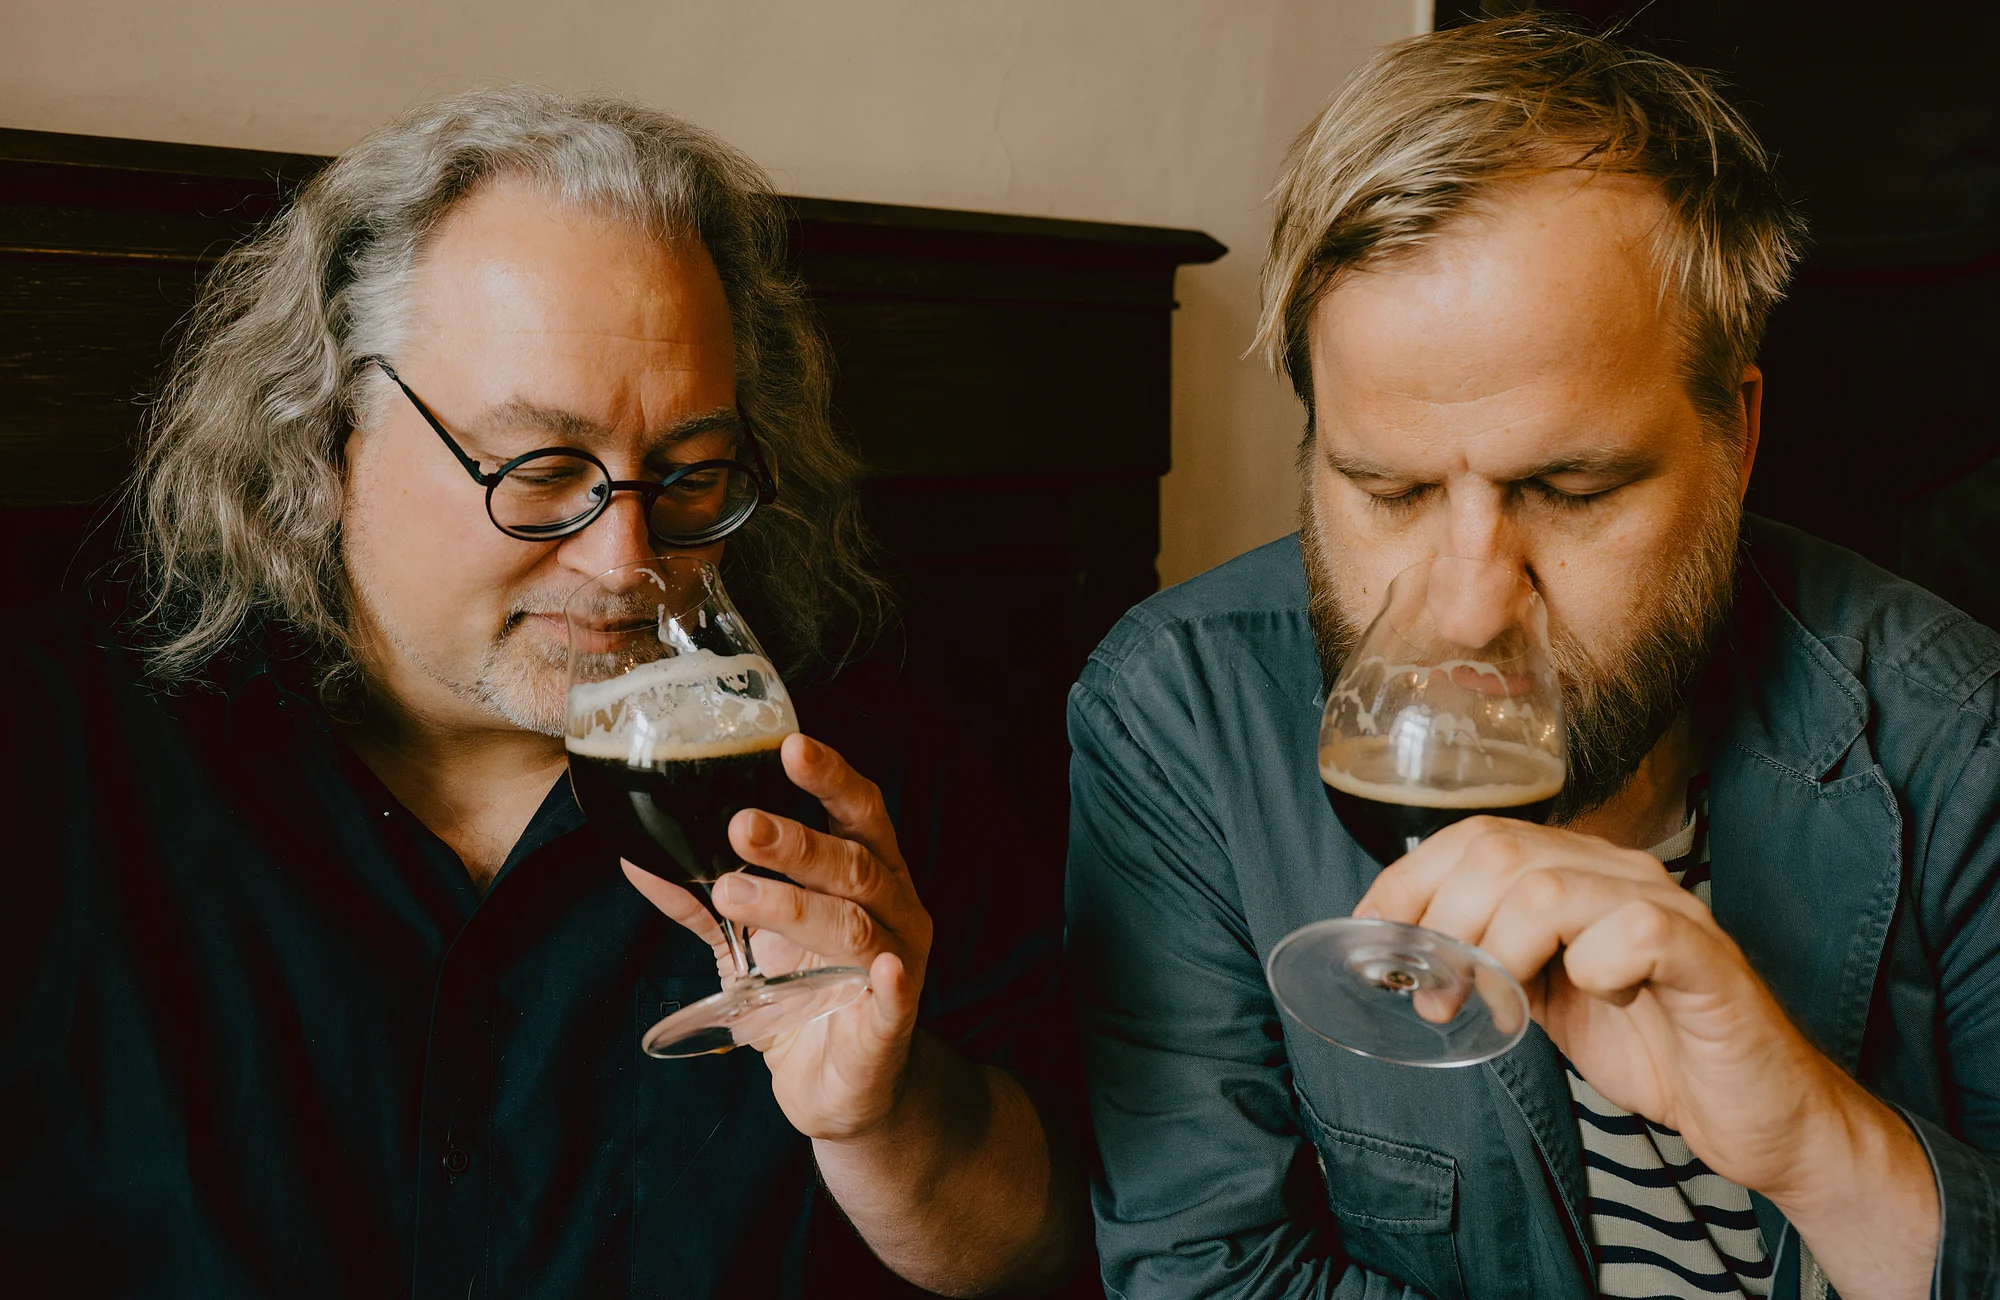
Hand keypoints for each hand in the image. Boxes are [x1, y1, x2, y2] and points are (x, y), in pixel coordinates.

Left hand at [621, 732, 933, 1140]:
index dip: (830, 778)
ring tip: (734, 892)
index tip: (790, 746)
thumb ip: (702, 902)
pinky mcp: (893, 1023)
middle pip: (852, 862)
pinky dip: (891, 981)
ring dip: (796, 905)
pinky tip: (882, 968)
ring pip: (856, 923)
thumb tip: (639, 859)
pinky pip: (898, 997)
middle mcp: (893, 907)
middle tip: (738, 825)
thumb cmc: (802, 997)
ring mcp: (901, 963)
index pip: (856, 812)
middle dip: (796, 842)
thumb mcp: (748, 943)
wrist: (837, 1088)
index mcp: (866, 873)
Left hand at [1355, 816, 1850, 1201]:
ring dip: (1499, 950)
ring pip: (1551, 888)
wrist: (1759, 1115)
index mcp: (1580, 874)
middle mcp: (1621, 875)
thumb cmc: (1655, 1048)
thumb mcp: (1548, 997)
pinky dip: (1595, 965)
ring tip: (1499, 1001)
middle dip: (1446, 923)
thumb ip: (1491, 960)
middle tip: (1438, 993)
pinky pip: (1634, 932)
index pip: (1477, 836)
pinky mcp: (1707, 961)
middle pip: (1501, 853)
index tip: (1375, 933)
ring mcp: (1668, 912)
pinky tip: (1599, 996)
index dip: (1411, 878)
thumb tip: (1408, 954)